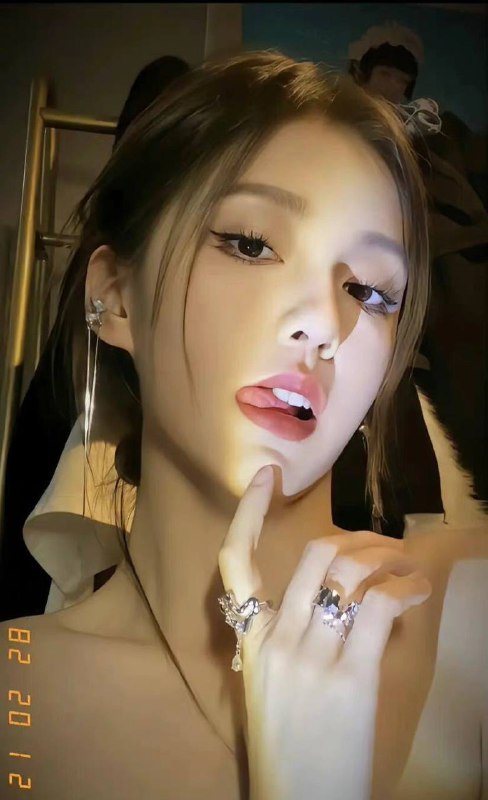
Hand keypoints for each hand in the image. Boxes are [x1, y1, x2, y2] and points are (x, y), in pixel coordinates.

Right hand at [218, 466, 431, 799]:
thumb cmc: (287, 744)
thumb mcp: (267, 684)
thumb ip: (283, 637)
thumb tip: (324, 599)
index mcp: (250, 641)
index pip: (235, 561)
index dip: (248, 512)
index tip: (266, 476)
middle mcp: (276, 640)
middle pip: (315, 555)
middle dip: (358, 541)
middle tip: (383, 548)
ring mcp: (311, 657)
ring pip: (350, 573)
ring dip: (389, 561)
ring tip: (407, 570)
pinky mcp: (351, 677)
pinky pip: (378, 608)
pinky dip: (404, 590)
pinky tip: (416, 593)